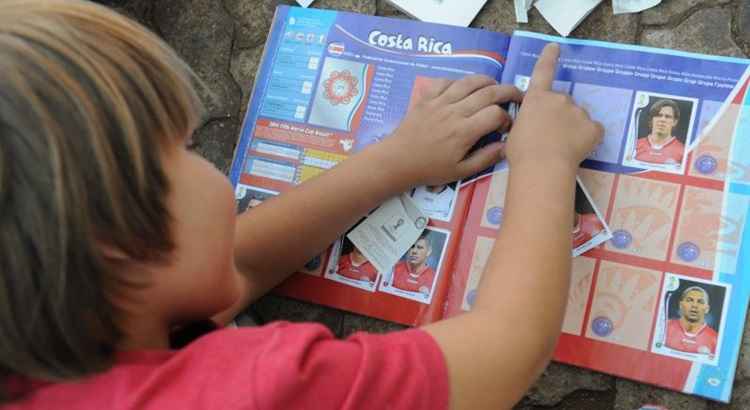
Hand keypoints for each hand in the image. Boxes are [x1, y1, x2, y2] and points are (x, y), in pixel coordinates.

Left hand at [378, 75, 522, 186]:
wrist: (398, 160)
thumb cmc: (430, 169)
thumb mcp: (460, 171)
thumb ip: (485, 158)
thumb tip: (506, 145)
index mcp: (464, 131)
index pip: (496, 114)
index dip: (507, 118)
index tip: (506, 127)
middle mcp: (454, 112)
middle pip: (488, 92)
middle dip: (508, 91)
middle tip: (517, 96)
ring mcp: (440, 101)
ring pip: (469, 81)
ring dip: (487, 81)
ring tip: (495, 86)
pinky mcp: (427, 97)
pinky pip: (446, 81)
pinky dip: (458, 81)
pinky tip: (463, 88)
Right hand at [507, 43, 603, 170]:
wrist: (542, 166)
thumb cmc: (521, 152)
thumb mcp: (515, 131)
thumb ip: (527, 121)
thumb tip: (533, 126)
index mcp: (537, 98)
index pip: (543, 71)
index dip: (548, 58)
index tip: (555, 46)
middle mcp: (559, 99)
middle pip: (562, 103)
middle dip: (558, 116)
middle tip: (549, 137)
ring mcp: (579, 112)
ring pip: (578, 117)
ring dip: (572, 128)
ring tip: (561, 148)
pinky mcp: (594, 127)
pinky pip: (593, 131)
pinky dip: (588, 139)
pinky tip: (578, 150)